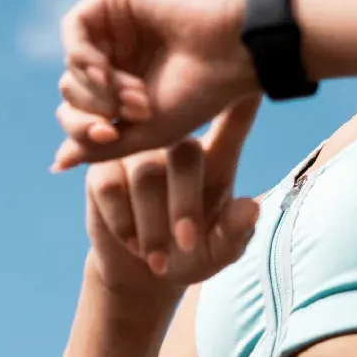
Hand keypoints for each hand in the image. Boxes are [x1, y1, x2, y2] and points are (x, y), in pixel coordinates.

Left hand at [51, 0, 259, 170]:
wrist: (233, 51)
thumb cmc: (200, 95)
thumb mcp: (146, 134)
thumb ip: (101, 148)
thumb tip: (58, 162)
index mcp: (124, 91)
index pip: (78, 113)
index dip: (82, 130)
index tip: (110, 136)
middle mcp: (117, 59)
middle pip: (70, 90)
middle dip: (95, 108)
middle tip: (136, 111)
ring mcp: (114, 29)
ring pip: (71, 65)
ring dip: (97, 87)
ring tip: (136, 95)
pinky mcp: (114, 0)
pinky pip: (74, 29)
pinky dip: (82, 56)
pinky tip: (104, 71)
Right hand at [83, 96, 263, 299]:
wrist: (141, 274)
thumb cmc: (191, 254)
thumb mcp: (219, 252)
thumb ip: (235, 232)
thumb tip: (250, 208)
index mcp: (216, 156)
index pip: (234, 120)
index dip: (244, 100)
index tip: (255, 82)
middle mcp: (176, 143)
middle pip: (185, 153)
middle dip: (185, 206)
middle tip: (186, 244)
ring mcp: (137, 151)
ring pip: (145, 173)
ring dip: (152, 224)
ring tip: (158, 259)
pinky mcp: (101, 167)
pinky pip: (110, 186)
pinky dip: (123, 222)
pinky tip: (133, 244)